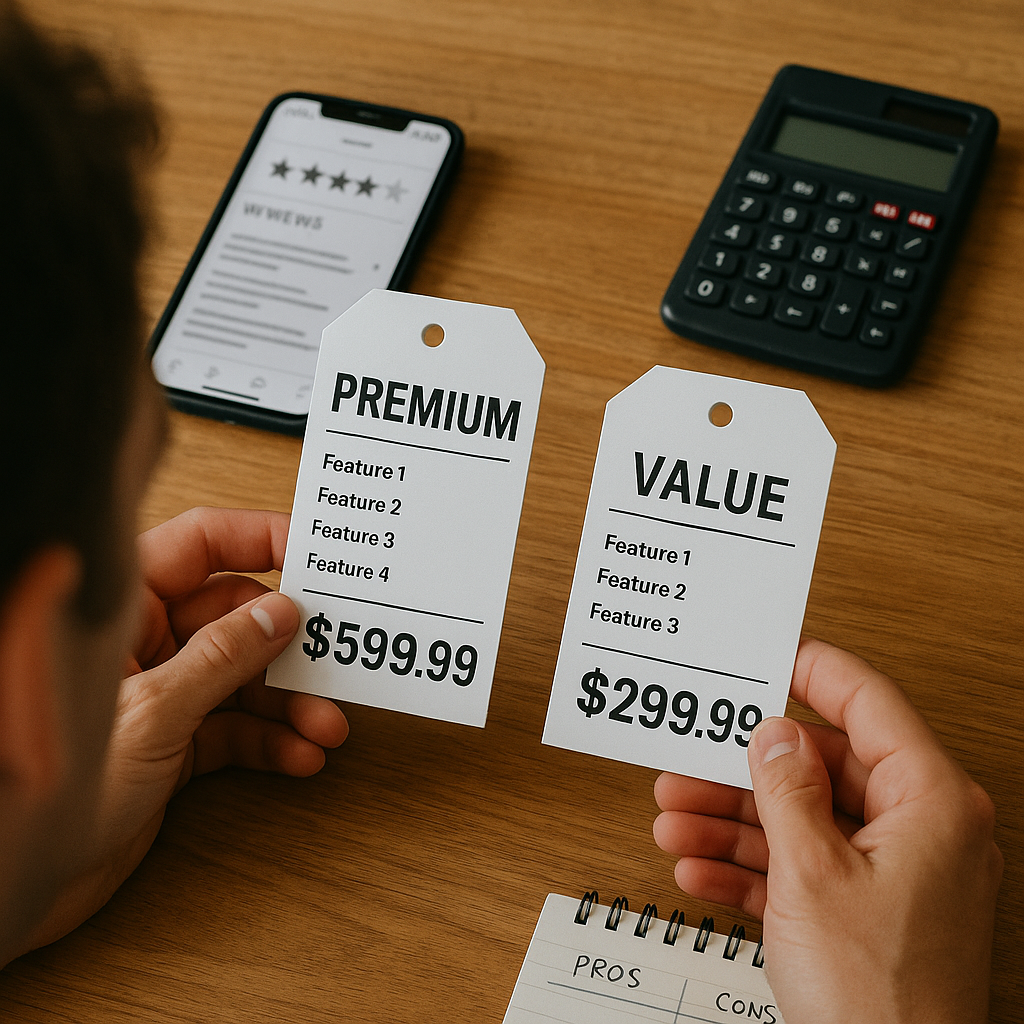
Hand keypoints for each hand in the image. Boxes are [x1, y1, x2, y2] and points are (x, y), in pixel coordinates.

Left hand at [26, 507, 347, 951]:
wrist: (21, 882)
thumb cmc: (51, 786)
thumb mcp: (152, 711)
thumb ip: (221, 658)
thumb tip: (279, 615)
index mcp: (125, 610)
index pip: (201, 545)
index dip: (260, 540)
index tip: (314, 556)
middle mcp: (147, 642)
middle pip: (238, 617)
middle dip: (290, 645)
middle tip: (333, 658)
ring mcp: (165, 692)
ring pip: (246, 678)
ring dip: (291, 703)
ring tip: (325, 724)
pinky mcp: (177, 742)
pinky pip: (238, 728)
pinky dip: (272, 741)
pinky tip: (299, 754)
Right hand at [653, 637, 1001, 1023]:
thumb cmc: (879, 997)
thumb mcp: (811, 873)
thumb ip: (788, 789)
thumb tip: (775, 733)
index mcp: (930, 801)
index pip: (868, 703)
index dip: (814, 671)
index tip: (770, 656)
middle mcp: (921, 828)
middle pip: (821, 768)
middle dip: (744, 772)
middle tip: (690, 761)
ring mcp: (895, 870)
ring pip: (803, 819)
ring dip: (733, 821)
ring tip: (675, 819)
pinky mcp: (869, 907)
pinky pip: (804, 866)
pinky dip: (752, 865)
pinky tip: (701, 867)